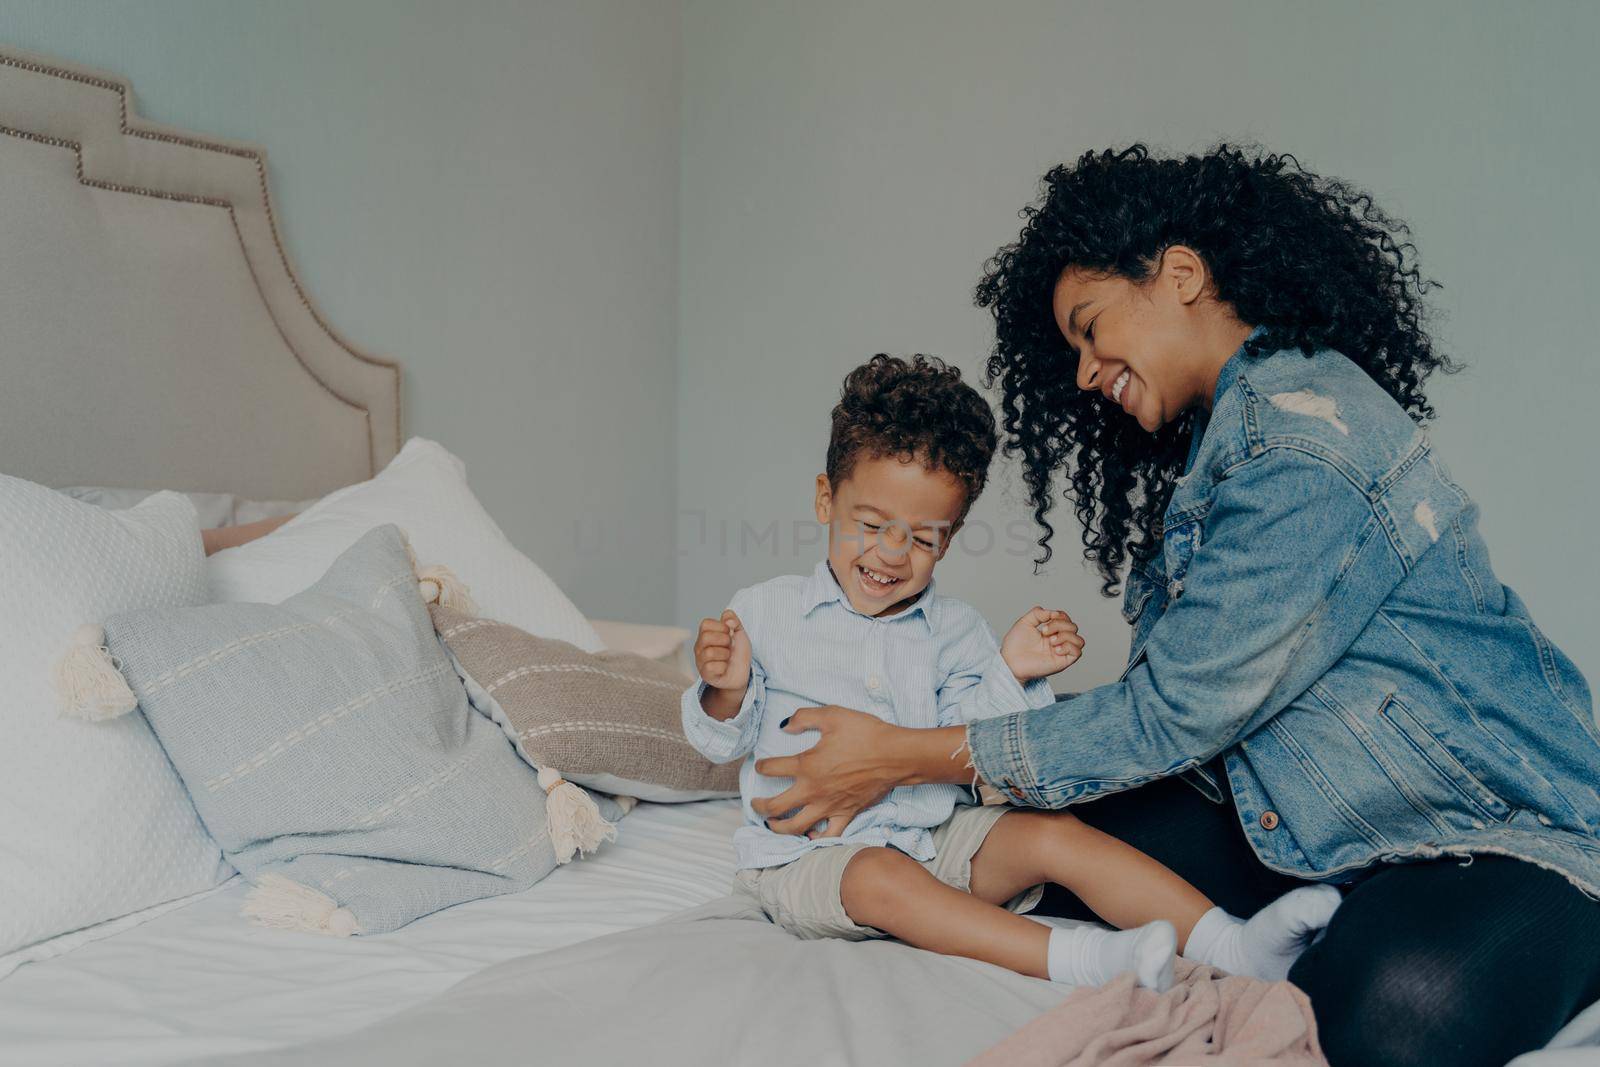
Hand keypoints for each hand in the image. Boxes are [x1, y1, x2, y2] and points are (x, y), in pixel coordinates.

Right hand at [695, 609, 751, 690]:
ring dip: (725, 655)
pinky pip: (711, 667)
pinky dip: (723, 667)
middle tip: (730, 646)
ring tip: (728, 658)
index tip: (730, 633)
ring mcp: (701, 661)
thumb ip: (734, 620)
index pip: (705, 624)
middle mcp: (700, 647)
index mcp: (705, 635)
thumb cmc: (738, 652)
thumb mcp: (739, 632)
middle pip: (706, 637)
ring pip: (710, 653)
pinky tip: (725, 668)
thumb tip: (728, 621)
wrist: (744, 673)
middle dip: (724, 640)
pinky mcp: (705, 674)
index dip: (721, 626)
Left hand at [751, 706, 901, 839]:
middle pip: (776, 806)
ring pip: (796, 827)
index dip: (761, 767)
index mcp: (806, 765)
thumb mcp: (832, 715)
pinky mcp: (846, 814)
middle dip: (760, 806)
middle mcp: (813, 790)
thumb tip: (785, 725)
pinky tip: (810, 837)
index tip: (760, 766)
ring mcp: (829, 806)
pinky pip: (828, 835)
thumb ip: (803, 718)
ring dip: (779, 828)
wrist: (896, 755)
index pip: (772, 769)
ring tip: (772, 825)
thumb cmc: (865, 733)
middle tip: (755, 804)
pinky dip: (816, 839)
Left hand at [1001, 606, 1083, 681]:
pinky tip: (1055, 649)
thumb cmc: (1015, 645)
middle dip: (1060, 625)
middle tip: (1044, 632)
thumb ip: (1038, 613)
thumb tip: (1054, 613)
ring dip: (1066, 636)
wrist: (1010, 661)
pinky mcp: (1062, 662)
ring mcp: (1061, 652)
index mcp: (1051, 632)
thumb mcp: (1025, 622)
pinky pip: (1077, 652)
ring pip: (1079, 640)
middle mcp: (1058, 641)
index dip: (1061, 616)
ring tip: (1051, 641)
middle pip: (1074, 627)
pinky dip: (1068, 646)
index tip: (1047, 619)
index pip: (1066, 620)